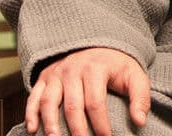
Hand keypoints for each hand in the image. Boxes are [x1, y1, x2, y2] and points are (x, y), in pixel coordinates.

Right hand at [25, 47, 149, 135]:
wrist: (97, 43)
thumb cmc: (117, 65)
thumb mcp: (134, 75)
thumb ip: (140, 97)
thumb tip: (140, 122)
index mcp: (96, 69)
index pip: (96, 102)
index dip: (101, 124)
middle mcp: (73, 69)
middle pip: (72, 106)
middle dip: (77, 130)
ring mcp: (56, 73)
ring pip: (49, 102)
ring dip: (50, 124)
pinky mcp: (45, 77)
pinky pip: (34, 96)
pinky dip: (31, 113)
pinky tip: (33, 129)